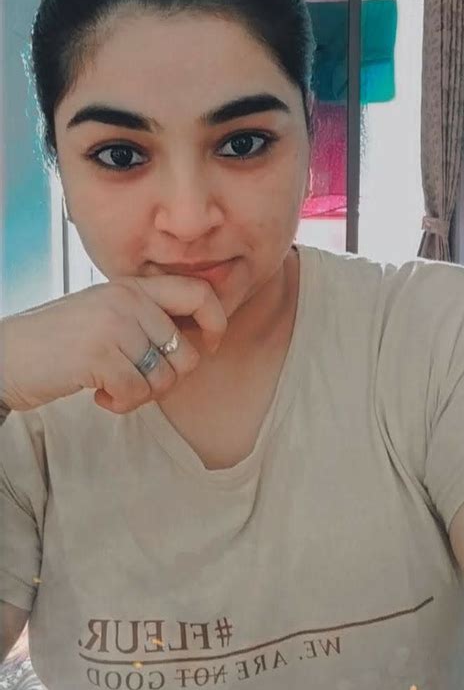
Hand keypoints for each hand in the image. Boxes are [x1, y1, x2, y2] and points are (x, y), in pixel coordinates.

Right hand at [0, 275, 226, 414]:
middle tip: (138, 381)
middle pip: (187, 351)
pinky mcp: (100, 354)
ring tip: (113, 386)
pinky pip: (137, 393)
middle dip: (169, 379)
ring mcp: (114, 325)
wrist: (8, 356)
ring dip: (141, 395)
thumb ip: (147, 318)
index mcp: (133, 286)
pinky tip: (100, 395)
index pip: (199, 292)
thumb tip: (202, 337)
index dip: (216, 322)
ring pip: (165, 378)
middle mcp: (127, 299)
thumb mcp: (107, 315)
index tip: (208, 345)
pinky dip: (121, 403)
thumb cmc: (60, 343)